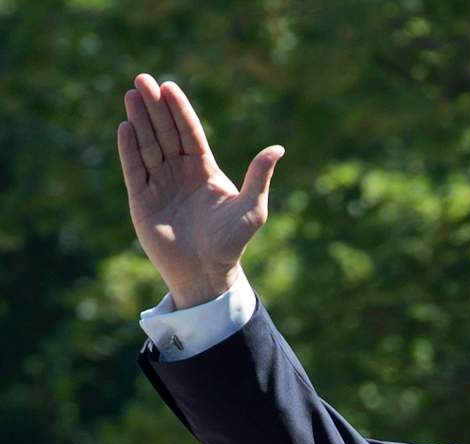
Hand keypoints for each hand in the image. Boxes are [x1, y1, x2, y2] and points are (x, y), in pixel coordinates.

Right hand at [117, 73, 283, 308]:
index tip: (169, 87)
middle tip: (143, 79)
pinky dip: (129, 149)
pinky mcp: (142, 200)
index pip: (189, 133)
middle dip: (155, 107)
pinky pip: (134, 169)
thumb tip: (278, 148)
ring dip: (139, 121)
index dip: (179, 110)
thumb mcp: (251, 208)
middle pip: (166, 132)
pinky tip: (125, 127)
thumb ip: (259, 177)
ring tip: (131, 95)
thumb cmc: (233, 242)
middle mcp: (180, 172)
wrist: (207, 272)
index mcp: (204, 170)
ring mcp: (160, 184)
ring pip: (147, 146)